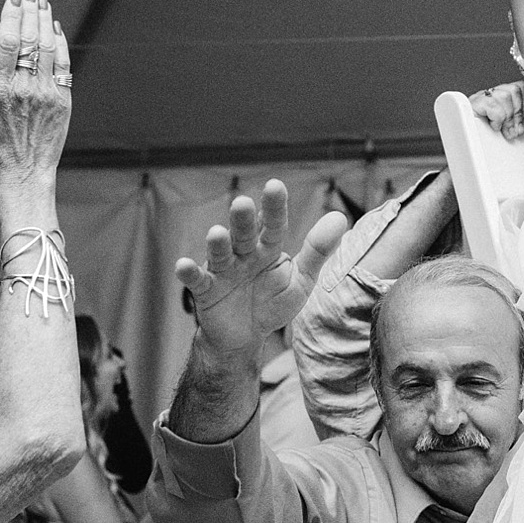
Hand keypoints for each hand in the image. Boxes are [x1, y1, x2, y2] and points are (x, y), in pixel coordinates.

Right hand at [0, 0, 73, 191]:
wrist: (25, 173)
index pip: (9, 41)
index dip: (12, 15)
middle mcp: (25, 88)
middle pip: (32, 38)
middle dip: (30, 11)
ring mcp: (47, 93)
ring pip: (49, 47)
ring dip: (46, 21)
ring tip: (42, 3)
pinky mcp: (62, 100)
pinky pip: (64, 64)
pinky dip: (59, 43)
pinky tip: (54, 29)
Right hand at [176, 181, 346, 358]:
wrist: (245, 337)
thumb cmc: (273, 302)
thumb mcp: (301, 279)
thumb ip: (318, 250)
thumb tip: (341, 217)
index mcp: (267, 248)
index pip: (273, 224)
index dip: (273, 207)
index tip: (275, 185)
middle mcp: (243, 254)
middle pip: (244, 234)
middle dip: (242, 219)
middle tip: (242, 202)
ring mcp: (222, 271)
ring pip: (220, 253)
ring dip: (217, 243)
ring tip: (216, 233)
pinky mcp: (206, 291)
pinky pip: (197, 281)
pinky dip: (188, 273)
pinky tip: (182, 265)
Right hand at [470, 80, 523, 141]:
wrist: (464, 140)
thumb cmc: (483, 135)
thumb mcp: (505, 127)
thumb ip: (515, 121)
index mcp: (499, 95)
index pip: (520, 86)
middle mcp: (489, 93)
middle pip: (514, 90)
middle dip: (519, 113)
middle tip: (516, 131)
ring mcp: (480, 97)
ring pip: (505, 96)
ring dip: (509, 118)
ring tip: (506, 131)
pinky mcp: (473, 104)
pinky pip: (492, 105)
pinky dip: (497, 118)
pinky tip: (494, 126)